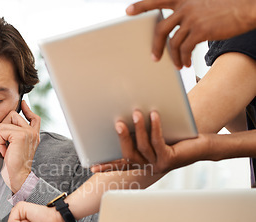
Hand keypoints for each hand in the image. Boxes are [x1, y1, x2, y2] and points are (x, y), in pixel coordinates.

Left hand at [0, 101, 40, 192]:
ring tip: (7, 148)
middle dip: (4, 127)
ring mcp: (28, 132)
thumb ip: (17, 134)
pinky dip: (0, 142)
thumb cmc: (15, 164)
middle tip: (7, 144)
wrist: (19, 176)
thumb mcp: (17, 146)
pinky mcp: (20, 135)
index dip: (27, 109)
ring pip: (5, 122)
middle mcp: (33, 132)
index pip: (34, 117)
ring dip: (1, 136)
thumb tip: (10, 121)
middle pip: (13, 115)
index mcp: (34, 135)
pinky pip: (2, 131)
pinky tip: (6, 151)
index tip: (23, 103)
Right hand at [91, 110, 209, 173]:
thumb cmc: (177, 138)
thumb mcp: (156, 136)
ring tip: (137, 113)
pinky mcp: (169, 159)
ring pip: (143, 146)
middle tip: (118, 123)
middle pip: (128, 154)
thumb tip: (129, 116)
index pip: (121, 164)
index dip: (107, 166)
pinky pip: (158, 141)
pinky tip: (154, 115)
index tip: (93, 166)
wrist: (203, 146)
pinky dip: (154, 127)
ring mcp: (158, 164)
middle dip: (122, 138)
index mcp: (142, 163)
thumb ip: (142, 134)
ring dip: (139, 128)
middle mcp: (148, 166)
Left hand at [127, 0, 255, 68]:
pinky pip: (184, 49)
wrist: (247, 8)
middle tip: (153, 58)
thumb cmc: (227, 8)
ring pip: (173, 42)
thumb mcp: (204, 4)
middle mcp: (186, 6)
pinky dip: (183, 59)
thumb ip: (187, 13)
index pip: (158, 0)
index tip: (128, 11)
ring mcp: (192, 18)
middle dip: (155, 45)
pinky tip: (186, 64)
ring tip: (177, 66)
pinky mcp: (201, 30)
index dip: (142, 6)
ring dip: (173, 57)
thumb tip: (174, 31)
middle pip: (161, 28)